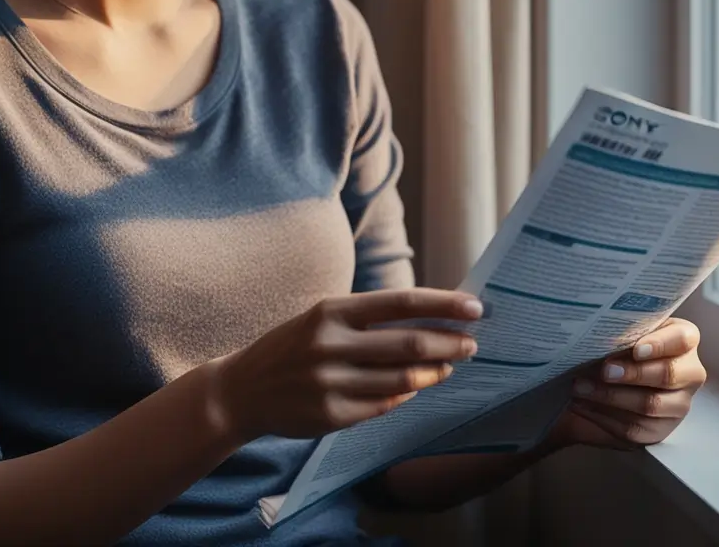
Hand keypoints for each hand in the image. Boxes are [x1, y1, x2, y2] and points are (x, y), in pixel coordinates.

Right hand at [209, 288, 481, 441]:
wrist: (242, 390)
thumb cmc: (295, 346)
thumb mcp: (324, 318)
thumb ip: (371, 319)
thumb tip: (432, 319)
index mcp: (333, 310)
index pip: (401, 302)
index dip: (443, 305)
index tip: (475, 307)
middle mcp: (331, 344)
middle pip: (410, 343)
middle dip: (449, 344)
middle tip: (472, 344)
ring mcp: (330, 382)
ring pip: (402, 378)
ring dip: (434, 373)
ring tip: (449, 368)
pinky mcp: (330, 416)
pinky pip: (382, 406)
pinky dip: (404, 394)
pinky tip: (414, 386)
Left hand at [551, 318, 705, 449]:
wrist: (610, 376)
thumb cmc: (620, 343)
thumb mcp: (625, 330)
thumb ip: (622, 329)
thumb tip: (599, 331)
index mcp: (683, 340)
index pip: (683, 339)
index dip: (660, 344)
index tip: (636, 349)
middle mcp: (689, 373)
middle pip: (668, 375)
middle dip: (633, 373)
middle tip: (605, 370)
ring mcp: (678, 404)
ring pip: (649, 405)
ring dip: (611, 396)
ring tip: (581, 386)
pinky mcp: (659, 429)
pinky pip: (634, 428)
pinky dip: (604, 415)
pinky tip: (582, 404)